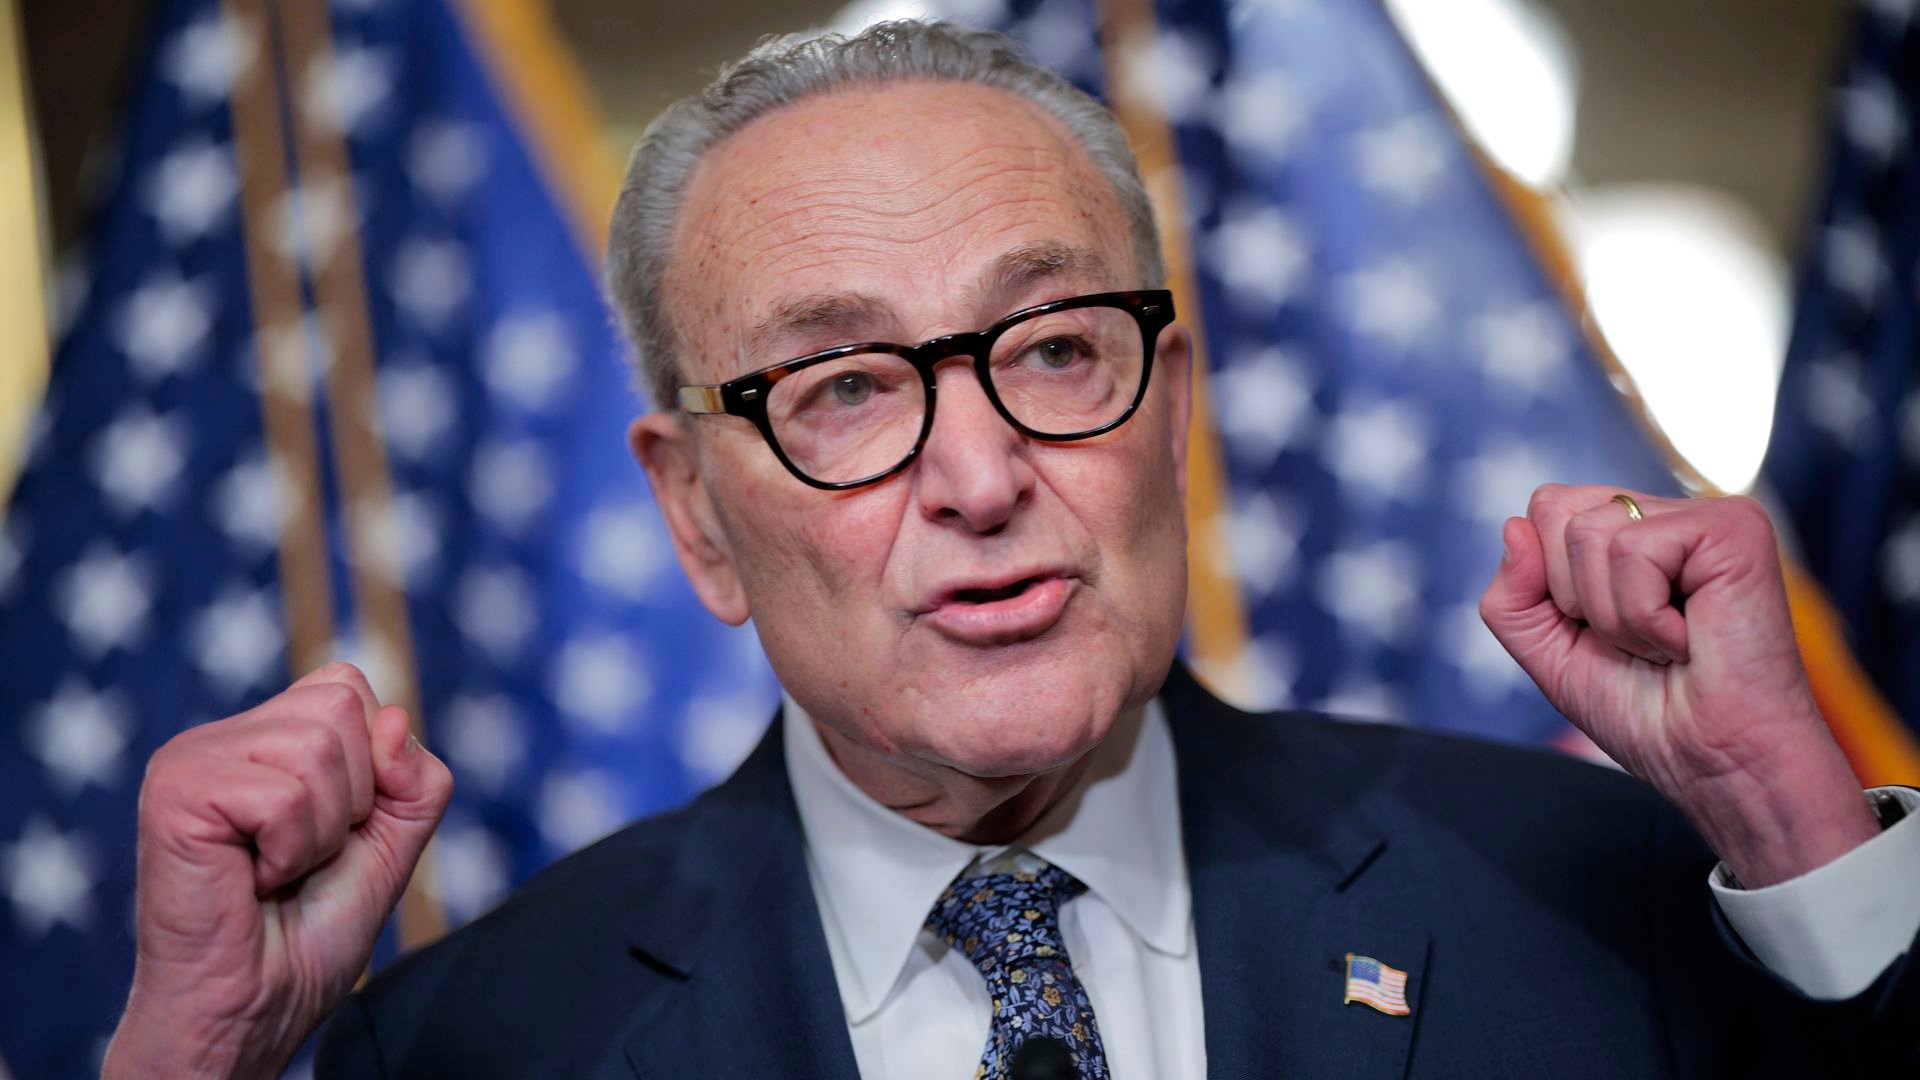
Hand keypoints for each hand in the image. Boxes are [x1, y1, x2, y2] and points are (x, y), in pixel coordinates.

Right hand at [104, 663, 452, 1078]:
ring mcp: (192, 759)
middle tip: (302, 856)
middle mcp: (222, 736)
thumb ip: (413, 777)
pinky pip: (284, 796)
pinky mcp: (175, 791)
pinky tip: (250, 881)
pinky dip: (289, 851)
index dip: (374, 764)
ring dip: (320, 831)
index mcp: (264, 736)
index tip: (338, 831)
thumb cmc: (310, 932)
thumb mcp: (392, 842)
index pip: (349, 687)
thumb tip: (395, 719)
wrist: (254, 1009)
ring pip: (319, 746)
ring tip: (275, 870)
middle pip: (342, 705)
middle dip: (352, 797)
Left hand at [1479, 485, 1877, 886]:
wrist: (1716, 763)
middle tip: (1638, 641)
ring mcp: (1702, 517)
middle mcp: (1665, 515)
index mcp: (1628, 533)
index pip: (1544, 510)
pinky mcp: (1733, 527)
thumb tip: (1512, 525)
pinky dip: (1644, 616)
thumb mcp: (1549, 653)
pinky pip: (1633, 550)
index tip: (1601, 633)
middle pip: (1554, 509)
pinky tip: (1689, 640)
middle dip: (1574, 597)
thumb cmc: (1647, 714)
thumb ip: (1513, 594)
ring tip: (1667, 645)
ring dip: (1614, 616)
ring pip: (1588, 533)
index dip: (1548, 584)